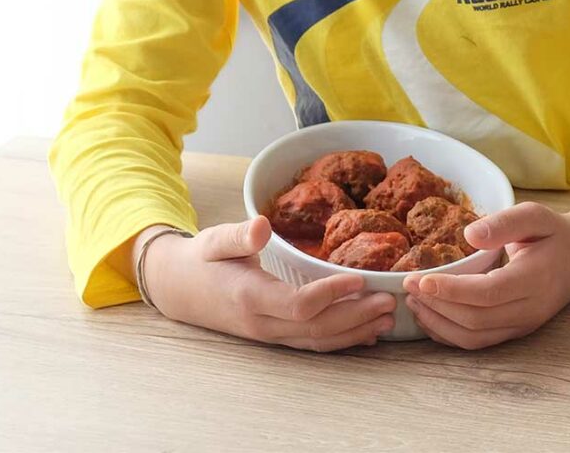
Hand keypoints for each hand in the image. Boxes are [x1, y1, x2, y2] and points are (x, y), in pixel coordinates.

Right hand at [134, 217, 396, 351]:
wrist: (179, 289)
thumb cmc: (202, 259)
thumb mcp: (215, 240)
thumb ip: (238, 235)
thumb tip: (261, 225)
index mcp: (249, 297)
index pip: (298, 305)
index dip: (331, 295)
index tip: (360, 278)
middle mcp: (262, 323)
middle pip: (316, 328)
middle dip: (356, 317)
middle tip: (390, 300)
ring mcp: (269, 335)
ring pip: (317, 341)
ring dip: (355, 332)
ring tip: (388, 318)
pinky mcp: (275, 336)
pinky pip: (311, 344)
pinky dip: (341, 341)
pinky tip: (367, 334)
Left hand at [403, 203, 569, 348]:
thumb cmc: (554, 234)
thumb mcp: (535, 215)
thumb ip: (504, 223)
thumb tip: (469, 234)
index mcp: (536, 278)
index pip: (488, 293)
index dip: (451, 290)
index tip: (420, 280)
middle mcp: (530, 309)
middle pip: (476, 319)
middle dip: (437, 306)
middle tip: (408, 287)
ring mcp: (523, 325)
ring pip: (474, 337)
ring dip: (439, 324)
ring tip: (413, 303)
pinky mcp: (515, 331)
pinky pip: (478, 342)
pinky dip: (449, 334)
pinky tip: (431, 318)